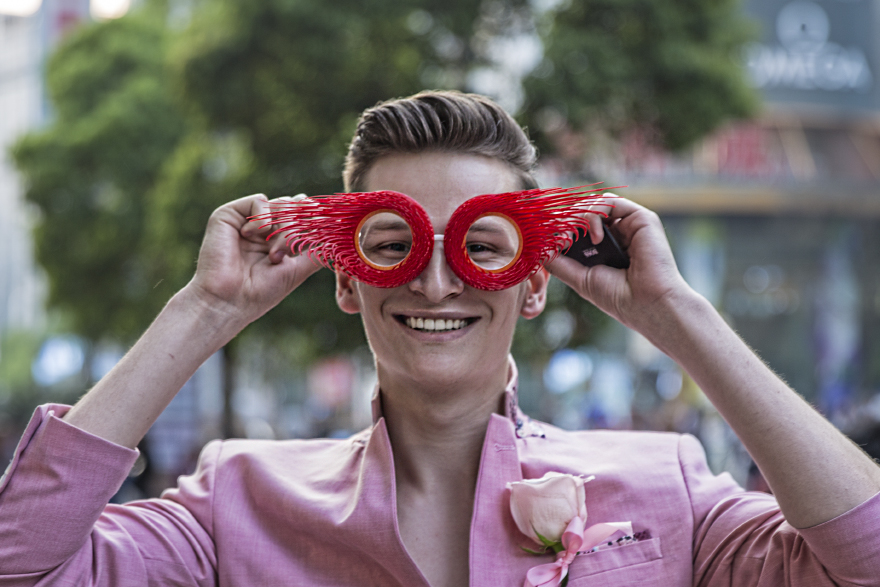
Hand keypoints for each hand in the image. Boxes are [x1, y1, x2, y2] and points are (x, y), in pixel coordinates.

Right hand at [186, 193, 320, 326]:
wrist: (229, 300)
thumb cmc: (261, 291)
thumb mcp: (297, 270)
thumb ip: (316, 251)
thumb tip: (336, 236)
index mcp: (277, 239)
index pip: (302, 217)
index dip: (313, 220)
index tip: (318, 231)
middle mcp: (263, 227)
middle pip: (295, 208)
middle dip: (297, 228)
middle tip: (287, 253)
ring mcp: (247, 221)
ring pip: (281, 203)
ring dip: (282, 227)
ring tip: (272, 252)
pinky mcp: (229, 215)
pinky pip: (260, 200)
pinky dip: (263, 217)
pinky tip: (250, 236)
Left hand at [546, 196, 693, 333]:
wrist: (646, 304)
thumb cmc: (618, 297)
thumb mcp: (579, 278)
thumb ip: (560, 263)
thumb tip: (540, 250)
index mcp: (605, 248)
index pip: (578, 227)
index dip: (562, 228)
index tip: (551, 240)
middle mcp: (618, 234)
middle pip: (585, 212)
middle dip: (567, 221)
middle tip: (562, 238)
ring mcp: (629, 225)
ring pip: (595, 204)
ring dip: (578, 216)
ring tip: (576, 236)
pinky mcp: (641, 218)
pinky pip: (611, 201)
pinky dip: (595, 212)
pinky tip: (595, 235)